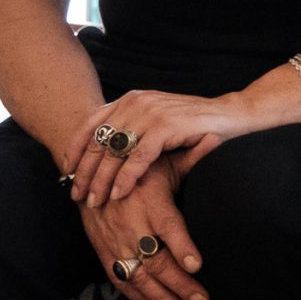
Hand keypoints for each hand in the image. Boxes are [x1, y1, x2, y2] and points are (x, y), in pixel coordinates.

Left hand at [66, 90, 261, 206]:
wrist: (233, 115)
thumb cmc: (195, 125)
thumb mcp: (157, 124)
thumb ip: (132, 131)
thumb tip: (101, 158)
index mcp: (131, 99)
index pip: (90, 124)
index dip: (75, 151)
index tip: (67, 174)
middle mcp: (136, 102)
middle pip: (98, 141)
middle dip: (85, 172)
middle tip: (77, 195)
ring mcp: (151, 112)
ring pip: (114, 152)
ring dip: (101, 180)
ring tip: (95, 200)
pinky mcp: (166, 126)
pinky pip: (138, 157)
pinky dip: (126, 177)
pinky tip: (120, 193)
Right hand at [78, 165, 205, 299]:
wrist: (90, 171)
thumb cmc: (139, 165)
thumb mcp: (164, 160)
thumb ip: (192, 157)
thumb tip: (219, 138)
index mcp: (148, 199)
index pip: (166, 225)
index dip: (181, 246)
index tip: (198, 265)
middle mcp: (129, 222)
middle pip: (154, 259)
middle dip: (179, 284)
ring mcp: (113, 240)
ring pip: (136, 275)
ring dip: (161, 297)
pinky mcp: (101, 250)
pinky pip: (118, 278)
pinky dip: (137, 296)